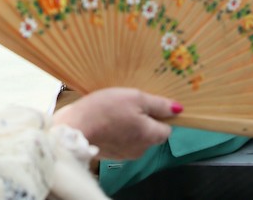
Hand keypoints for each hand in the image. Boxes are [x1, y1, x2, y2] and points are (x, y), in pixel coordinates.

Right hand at [52, 87, 178, 159]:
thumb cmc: (106, 109)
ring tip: (117, 107)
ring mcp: (125, 154)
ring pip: (136, 135)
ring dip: (130, 122)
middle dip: (144, 117)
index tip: (149, 101)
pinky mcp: (111, 153)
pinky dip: (118, 129)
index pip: (166, 128)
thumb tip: (178, 110)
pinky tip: (108, 117)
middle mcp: (140, 150)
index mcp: (150, 137)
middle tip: (131, 101)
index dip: (160, 114)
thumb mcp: (135, 98)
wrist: (74, 126)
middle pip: (151, 132)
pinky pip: (122, 139)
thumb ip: (158, 105)